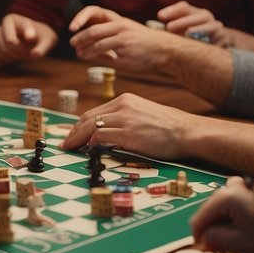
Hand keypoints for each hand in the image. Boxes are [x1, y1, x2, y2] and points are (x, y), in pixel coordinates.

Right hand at [0, 13, 55, 62]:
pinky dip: (10, 60)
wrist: (34, 40)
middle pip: (9, 44)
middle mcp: (1, 27)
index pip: (13, 32)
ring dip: (17, 56)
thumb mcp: (48, 40)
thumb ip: (43, 47)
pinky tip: (17, 55)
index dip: (21, 36)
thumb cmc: (41, 37)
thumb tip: (35, 55)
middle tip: (32, 51)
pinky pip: (0, 58)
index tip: (31, 38)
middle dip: (22, 50)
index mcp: (11, 19)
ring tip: (25, 52)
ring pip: (4, 52)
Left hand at [62, 92, 194, 157]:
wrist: (188, 132)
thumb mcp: (143, 116)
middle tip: (65, 145)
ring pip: (91, 126)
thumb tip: (105, 134)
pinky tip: (87, 152)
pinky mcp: (129, 132)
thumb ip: (124, 120)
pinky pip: (101, 136)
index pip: (94, 112)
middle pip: (88, 118)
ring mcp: (125, 118)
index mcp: (125, 100)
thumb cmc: (169, 129)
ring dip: (78, 140)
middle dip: (73, 133)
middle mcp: (123, 105)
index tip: (72, 135)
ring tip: (70, 150)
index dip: (79, 125)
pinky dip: (91, 144)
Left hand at [67, 6, 172, 73]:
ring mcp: (124, 38)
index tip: (72, 27)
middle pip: (94, 29)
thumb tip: (87, 52)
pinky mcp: (126, 51)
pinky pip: (105, 53)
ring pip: (97, 43)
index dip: (81, 17)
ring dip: (85, 50)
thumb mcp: (126, 37)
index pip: (96, 12)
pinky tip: (89, 58)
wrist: (166, 51)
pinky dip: (93, 56)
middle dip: (80, 37)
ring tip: (79, 54)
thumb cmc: (146, 46)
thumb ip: (108, 42)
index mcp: (120, 21)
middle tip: (72, 43)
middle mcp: (121, 26)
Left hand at [158, 1, 229, 46]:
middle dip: (182, 21)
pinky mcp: (224, 40)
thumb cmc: (191, 35)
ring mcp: (217, 28)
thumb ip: (167, 28)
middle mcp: (206, 17)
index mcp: (194, 12)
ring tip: (189, 33)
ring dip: (199, 29)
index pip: (183, 7)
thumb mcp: (180, 29)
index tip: (160, 16)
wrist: (218, 41)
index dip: (172, 10)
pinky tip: (203, 47)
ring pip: (210, 26)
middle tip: (169, 27)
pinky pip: (218, 41)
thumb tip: (148, 27)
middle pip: (196, 16)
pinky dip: (211, 43)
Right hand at [189, 177, 253, 252]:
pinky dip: (226, 213)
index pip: (202, 215)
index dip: (198, 232)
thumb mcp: (232, 242)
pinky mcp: (248, 190)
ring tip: (222, 239)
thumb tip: (202, 238)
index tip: (200, 246)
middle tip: (212, 245)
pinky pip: (228, 200)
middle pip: (209, 208)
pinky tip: (230, 227)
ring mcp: (242, 186)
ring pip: (217, 205)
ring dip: (216, 221)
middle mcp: (233, 186)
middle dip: (208, 227)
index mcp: (228, 196)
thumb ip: (211, 237)